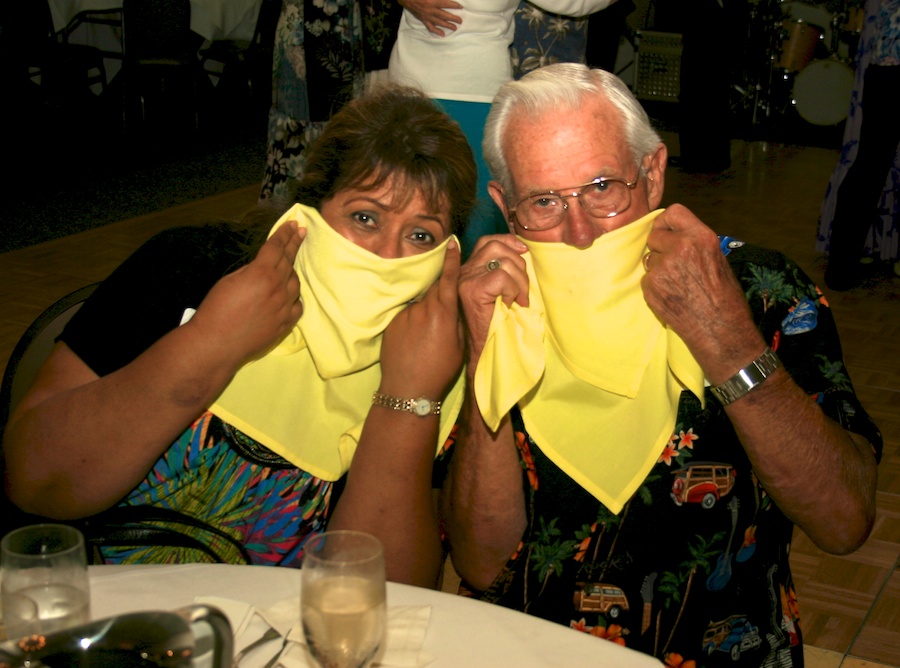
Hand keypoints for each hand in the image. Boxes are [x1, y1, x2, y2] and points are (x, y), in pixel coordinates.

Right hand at [190, 221, 305, 366]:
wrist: (217, 343)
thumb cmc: (216, 309)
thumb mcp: (230, 280)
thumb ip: (251, 270)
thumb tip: (263, 266)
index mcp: (262, 273)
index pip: (277, 247)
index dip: (285, 234)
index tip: (293, 224)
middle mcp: (278, 288)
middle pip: (289, 261)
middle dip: (294, 244)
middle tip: (300, 232)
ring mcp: (285, 307)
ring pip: (295, 283)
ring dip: (291, 273)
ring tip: (288, 267)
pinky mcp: (286, 324)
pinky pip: (297, 306)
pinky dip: (294, 298)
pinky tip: (290, 295)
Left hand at [380, 239, 463, 399]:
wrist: (407, 389)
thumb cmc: (439, 370)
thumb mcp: (458, 345)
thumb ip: (457, 319)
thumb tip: (457, 303)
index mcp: (443, 313)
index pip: (449, 279)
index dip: (452, 260)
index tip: (452, 242)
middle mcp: (423, 308)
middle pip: (434, 287)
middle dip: (441, 288)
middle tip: (445, 303)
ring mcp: (405, 314)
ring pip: (420, 301)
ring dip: (426, 309)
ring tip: (427, 333)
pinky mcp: (392, 322)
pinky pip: (407, 313)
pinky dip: (413, 320)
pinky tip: (414, 339)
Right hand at [401, 0, 462, 35]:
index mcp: (433, 1)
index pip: (446, 4)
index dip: (454, 5)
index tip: (460, 7)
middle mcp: (431, 10)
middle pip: (444, 15)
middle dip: (453, 18)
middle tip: (460, 21)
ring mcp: (427, 16)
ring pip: (439, 22)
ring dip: (447, 25)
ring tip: (455, 28)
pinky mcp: (423, 20)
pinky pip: (430, 27)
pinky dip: (436, 31)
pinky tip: (442, 34)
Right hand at [458, 234, 528, 364]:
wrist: (486, 348)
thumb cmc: (497, 321)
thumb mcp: (500, 290)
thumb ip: (503, 270)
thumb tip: (522, 249)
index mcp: (469, 269)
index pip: (488, 241)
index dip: (507, 241)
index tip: (523, 250)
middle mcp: (464, 272)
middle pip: (497, 247)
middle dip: (519, 265)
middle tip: (522, 290)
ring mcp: (466, 280)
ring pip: (503, 262)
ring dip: (520, 281)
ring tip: (518, 300)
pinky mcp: (472, 290)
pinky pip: (502, 278)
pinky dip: (513, 290)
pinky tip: (509, 304)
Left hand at [641, 204, 764, 380]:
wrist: (720, 329)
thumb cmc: (725, 297)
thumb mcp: (717, 259)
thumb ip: (695, 244)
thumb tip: (675, 236)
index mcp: (701, 237)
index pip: (673, 212)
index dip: (666, 222)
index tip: (666, 231)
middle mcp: (680, 248)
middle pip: (655, 236)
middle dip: (660, 247)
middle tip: (673, 263)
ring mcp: (663, 268)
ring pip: (649, 259)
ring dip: (657, 268)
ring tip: (677, 284)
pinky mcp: (651, 286)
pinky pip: (646, 279)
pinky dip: (655, 287)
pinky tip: (672, 296)